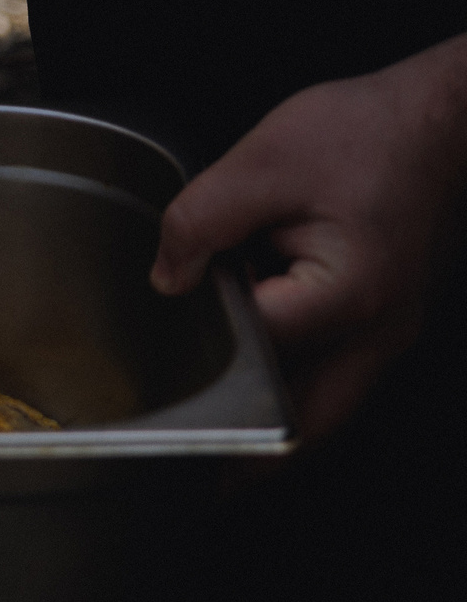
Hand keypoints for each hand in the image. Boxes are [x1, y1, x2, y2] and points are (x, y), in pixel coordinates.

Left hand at [153, 35, 466, 439]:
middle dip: (253, 458)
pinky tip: (255, 376)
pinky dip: (296, 386)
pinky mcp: (383, 320)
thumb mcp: (262, 162)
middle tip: (196, 480)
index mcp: (348, 295)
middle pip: (309, 425)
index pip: (258, 348)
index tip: (165, 364)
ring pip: (328, 409)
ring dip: (276, 423)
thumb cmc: (365, 134)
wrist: (435, 120)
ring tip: (218, 443)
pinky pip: (337, 374)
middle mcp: (379, 332)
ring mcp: (388, 334)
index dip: (206, 349)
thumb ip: (200, 221)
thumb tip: (167, 279)